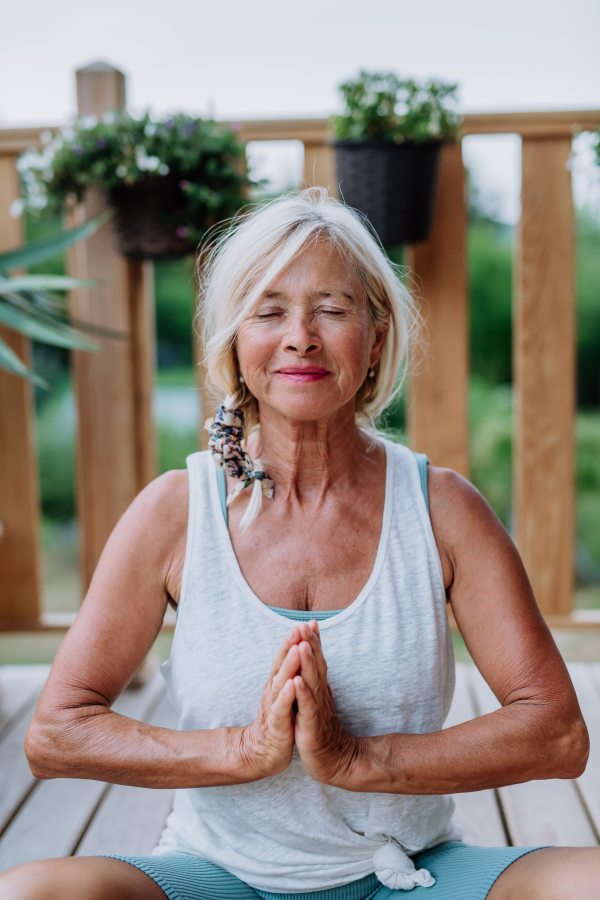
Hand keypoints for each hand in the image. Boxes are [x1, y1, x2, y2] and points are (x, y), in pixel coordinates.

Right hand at [238, 629, 300, 779]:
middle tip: (298, 627)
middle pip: (281, 663)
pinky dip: (286, 696)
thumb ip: (292, 671)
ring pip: (280, 682)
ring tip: (296, 649)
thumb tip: (301, 648)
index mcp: (278, 681)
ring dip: (288, 665)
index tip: (306, 622)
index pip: (286, 656)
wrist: (264, 751)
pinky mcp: (277, 725)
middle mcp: (274, 690)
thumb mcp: (287, 692)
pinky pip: (281, 709)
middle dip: (289, 645)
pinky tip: (292, 685)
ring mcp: (274, 706)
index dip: (294, 640)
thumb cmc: (280, 718)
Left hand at [292, 622, 359, 786]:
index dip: (313, 642)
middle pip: (316, 666)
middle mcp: (320, 696)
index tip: (308, 621)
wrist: (336, 762)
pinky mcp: (312, 728)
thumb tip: (316, 661)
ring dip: (308, 663)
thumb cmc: (323, 730)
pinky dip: (302, 694)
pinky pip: (307, 709)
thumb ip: (318, 681)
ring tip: (303, 644)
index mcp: (319, 689)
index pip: (317, 661)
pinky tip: (297, 681)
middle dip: (310, 645)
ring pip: (312, 683)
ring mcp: (317, 711)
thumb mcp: (319, 702)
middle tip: (305, 624)